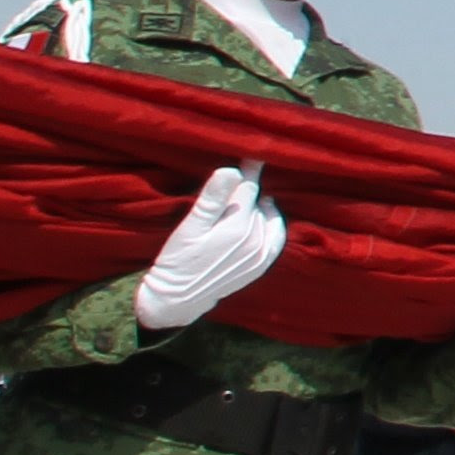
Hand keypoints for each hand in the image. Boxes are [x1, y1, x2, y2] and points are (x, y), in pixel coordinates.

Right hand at [133, 162, 288, 330]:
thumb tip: (233, 170)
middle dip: (248, 191)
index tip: (251, 155)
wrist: (177, 298)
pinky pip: (276, 237)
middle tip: (239, 180)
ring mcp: (261, 254)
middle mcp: (256, 240)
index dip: (247, 171)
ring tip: (248, 199)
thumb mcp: (190, 227)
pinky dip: (272, 224)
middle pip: (258, 202)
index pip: (248, 188)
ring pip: (268, 217)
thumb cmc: (178, 260)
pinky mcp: (261, 265)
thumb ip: (213, 199)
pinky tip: (263, 217)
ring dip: (260, 206)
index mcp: (238, 227)